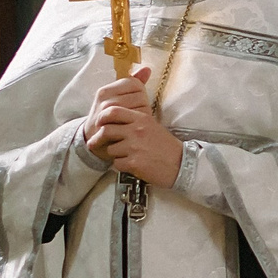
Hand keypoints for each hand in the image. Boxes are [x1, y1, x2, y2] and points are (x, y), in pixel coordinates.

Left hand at [86, 65, 184, 188]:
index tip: (100, 123)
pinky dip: (121, 165)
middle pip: (106, 130)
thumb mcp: (151, 125)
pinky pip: (117, 163)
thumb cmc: (165, 145)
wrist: (180, 164)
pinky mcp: (134, 163)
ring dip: (115, 154)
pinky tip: (131, 164)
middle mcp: (137, 131)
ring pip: (111, 149)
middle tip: (96, 143)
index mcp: (141, 119)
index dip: (102, 117)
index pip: (113, 111)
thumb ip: (133, 121)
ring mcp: (135, 147)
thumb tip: (111, 120)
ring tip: (126, 155)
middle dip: (99, 138)